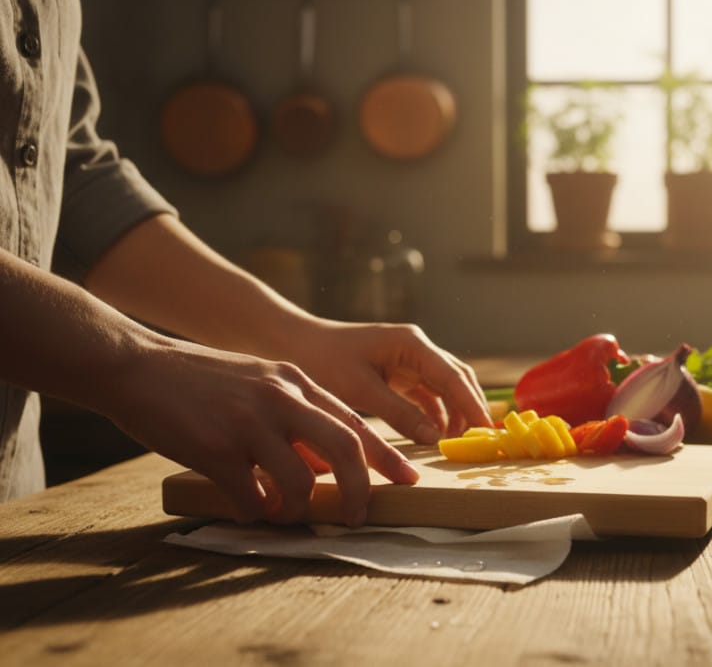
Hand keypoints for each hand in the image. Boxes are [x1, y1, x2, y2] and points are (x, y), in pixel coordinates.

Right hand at [104, 339, 418, 525]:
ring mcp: (248, 422)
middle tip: (359, 515)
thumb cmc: (198, 380)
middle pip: (345, 449)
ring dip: (299, 509)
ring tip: (287, 514)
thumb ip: (295, 415)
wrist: (134, 364)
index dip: (386, 455)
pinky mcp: (215, 448)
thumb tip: (323, 465)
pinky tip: (249, 508)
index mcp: (295, 381)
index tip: (407, 479)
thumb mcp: (259, 382)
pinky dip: (257, 512)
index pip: (355, 422)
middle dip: (362, 490)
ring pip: (301, 481)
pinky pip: (251, 498)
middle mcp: (280, 398)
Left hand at [276, 321, 491, 443]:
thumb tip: (435, 438)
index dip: (472, 404)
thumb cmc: (323, 361)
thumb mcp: (361, 390)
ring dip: (455, 412)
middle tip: (481, 440)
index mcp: (412, 344)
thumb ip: (400, 413)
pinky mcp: (398, 372)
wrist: (292, 343)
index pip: (453, 377)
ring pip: (445, 387)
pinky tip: (438, 435)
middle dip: (470, 408)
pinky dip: (436, 413)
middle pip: (457, 379)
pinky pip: (427, 393)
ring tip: (460, 442)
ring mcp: (409, 359)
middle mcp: (416, 347)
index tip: (487, 430)